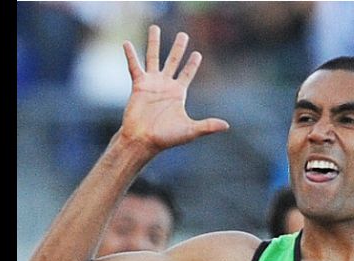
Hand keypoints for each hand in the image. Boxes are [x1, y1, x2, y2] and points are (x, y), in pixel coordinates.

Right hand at [120, 25, 228, 154]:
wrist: (143, 140)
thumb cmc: (166, 138)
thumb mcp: (190, 130)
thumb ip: (207, 126)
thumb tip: (227, 126)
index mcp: (178, 93)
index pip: (187, 74)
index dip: (192, 64)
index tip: (197, 53)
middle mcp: (165, 85)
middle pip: (173, 61)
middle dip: (178, 48)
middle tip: (183, 34)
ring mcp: (151, 83)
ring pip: (153, 58)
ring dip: (154, 43)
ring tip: (154, 27)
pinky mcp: (138, 85)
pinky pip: (134, 66)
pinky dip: (131, 55)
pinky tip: (127, 43)